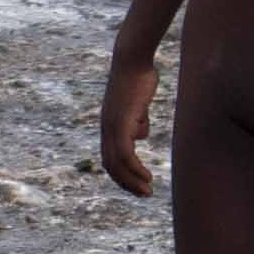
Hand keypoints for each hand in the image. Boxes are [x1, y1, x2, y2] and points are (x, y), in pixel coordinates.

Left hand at [100, 53, 160, 197]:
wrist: (132, 59)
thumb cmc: (139, 76)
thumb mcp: (139, 102)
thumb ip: (138, 118)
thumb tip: (141, 131)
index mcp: (109, 124)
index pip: (110, 157)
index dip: (122, 173)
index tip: (137, 183)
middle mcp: (106, 128)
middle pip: (111, 165)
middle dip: (127, 183)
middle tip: (143, 194)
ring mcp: (112, 127)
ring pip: (117, 164)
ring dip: (132, 181)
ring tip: (147, 190)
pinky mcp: (120, 124)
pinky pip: (125, 154)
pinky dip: (134, 170)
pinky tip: (146, 176)